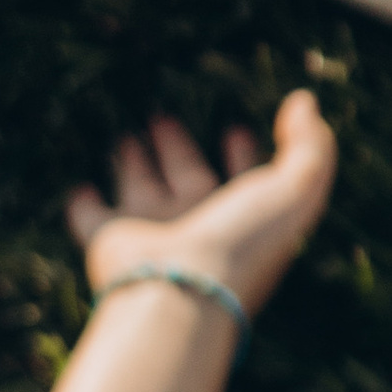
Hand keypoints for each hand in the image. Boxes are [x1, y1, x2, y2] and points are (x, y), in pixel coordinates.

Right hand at [67, 87, 337, 322]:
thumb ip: (310, 147)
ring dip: (134, 164)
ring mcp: (152, 235)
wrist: (182, 289)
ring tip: (125, 138)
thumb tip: (305, 101)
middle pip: (187, 180)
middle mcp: (196, 227)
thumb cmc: (242, 242)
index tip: (238, 131)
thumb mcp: (294, 192)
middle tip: (163, 119)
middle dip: (179, 149)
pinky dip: (83, 203)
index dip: (244, 156)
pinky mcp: (110, 241)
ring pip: (141, 190)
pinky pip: (91, 217)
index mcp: (240, 219)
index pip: (243, 181)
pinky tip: (81, 186)